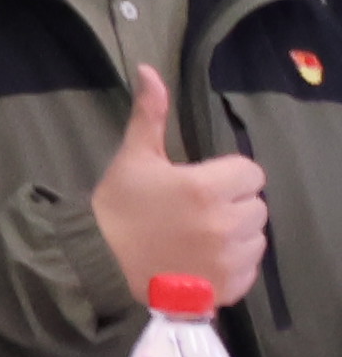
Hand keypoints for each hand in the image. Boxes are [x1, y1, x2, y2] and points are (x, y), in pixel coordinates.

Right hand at [90, 63, 275, 313]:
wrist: (101, 261)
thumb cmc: (119, 205)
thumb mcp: (134, 156)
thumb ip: (150, 115)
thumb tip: (149, 70)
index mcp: (205, 188)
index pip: (251, 173)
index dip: (230, 174)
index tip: (205, 180)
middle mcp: (224, 224)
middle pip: (256, 205)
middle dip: (233, 203)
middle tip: (200, 208)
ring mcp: (228, 258)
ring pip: (256, 237)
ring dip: (237, 233)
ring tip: (203, 234)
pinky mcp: (229, 285)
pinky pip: (250, 267)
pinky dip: (234, 262)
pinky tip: (205, 258)